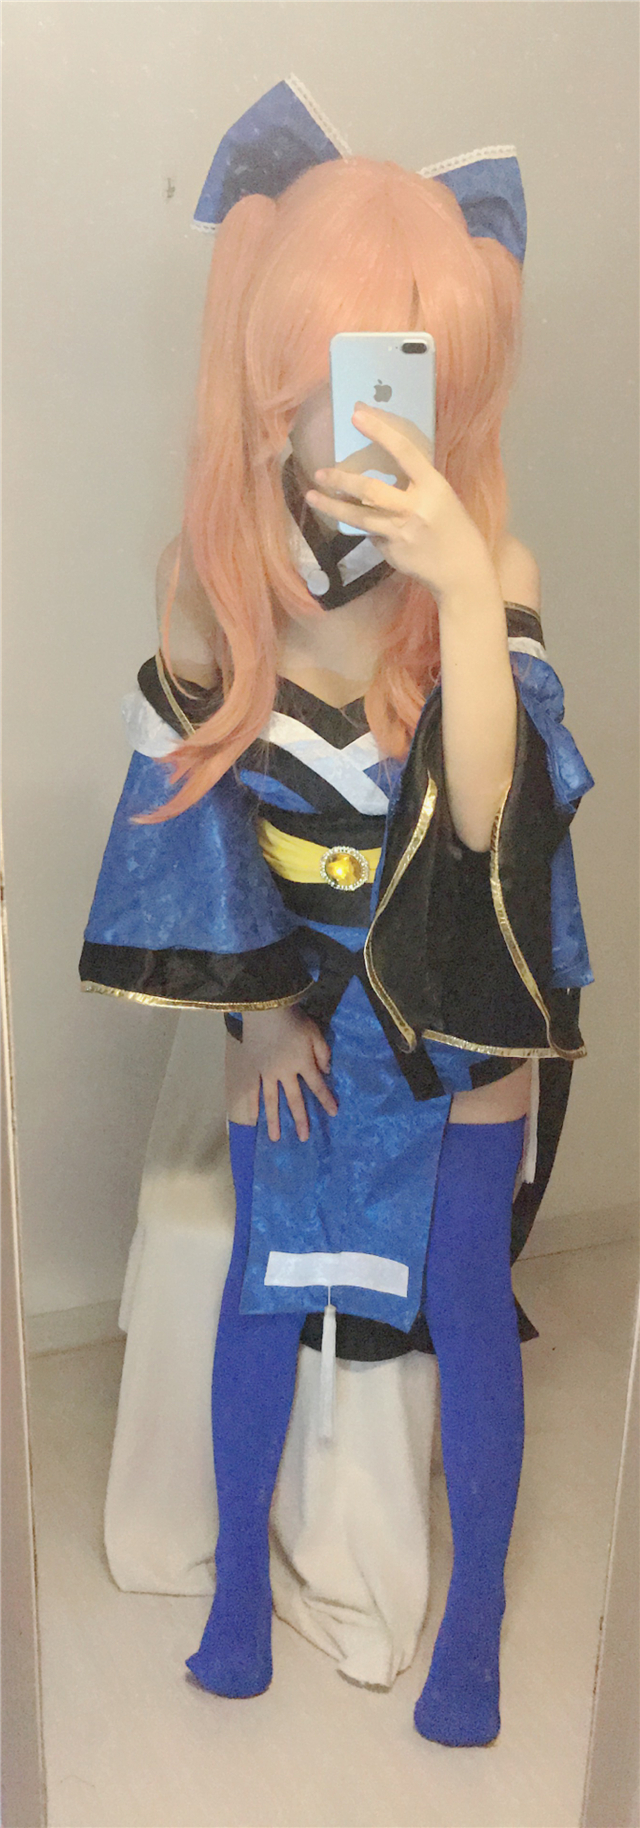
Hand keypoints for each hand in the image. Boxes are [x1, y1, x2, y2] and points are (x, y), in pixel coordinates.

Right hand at [227, 1005, 337, 1142]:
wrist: (266, 1009)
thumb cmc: (293, 1019)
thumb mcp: (315, 1032)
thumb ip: (323, 1053)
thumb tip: (326, 1072)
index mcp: (303, 1063)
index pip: (317, 1086)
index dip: (325, 1099)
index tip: (333, 1112)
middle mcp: (285, 1073)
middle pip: (294, 1099)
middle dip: (301, 1119)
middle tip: (303, 1137)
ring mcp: (267, 1073)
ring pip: (272, 1101)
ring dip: (274, 1120)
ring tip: (275, 1138)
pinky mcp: (253, 1069)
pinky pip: (252, 1090)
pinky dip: (252, 1105)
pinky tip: (252, 1120)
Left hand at [305, 403, 492, 604]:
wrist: (461, 570)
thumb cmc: (454, 526)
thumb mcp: (441, 496)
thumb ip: (414, 484)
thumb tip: (379, 471)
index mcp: (433, 486)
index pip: (404, 451)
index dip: (380, 431)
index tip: (357, 415)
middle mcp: (414, 507)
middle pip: (370, 490)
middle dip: (341, 480)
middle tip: (320, 472)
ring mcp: (400, 532)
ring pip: (358, 517)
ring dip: (332, 506)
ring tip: (312, 496)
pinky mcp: (390, 552)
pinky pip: (369, 533)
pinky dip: (361, 526)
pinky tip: (353, 522)